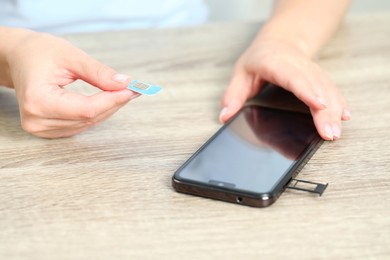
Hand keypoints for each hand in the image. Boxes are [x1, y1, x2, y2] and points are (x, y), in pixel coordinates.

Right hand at [5, 30, 137, 137]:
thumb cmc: (38, 53)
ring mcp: (41, 128)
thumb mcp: (70, 56)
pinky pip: (81, 125)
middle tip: (134, 89)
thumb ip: (98, 72)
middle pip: (89, 118)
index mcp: (38, 100)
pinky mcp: (48, 130)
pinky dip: (97, 113)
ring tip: (122, 92)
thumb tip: (124, 84)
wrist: (18, 59)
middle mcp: (37, 120)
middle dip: (114, 103)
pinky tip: (107, 100)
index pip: (87, 109)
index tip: (132, 90)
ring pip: (88, 123)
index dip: (113, 100)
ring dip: (108, 109)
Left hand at [219, 39, 350, 140]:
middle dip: (325, 111)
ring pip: (327, 90)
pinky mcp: (319, 78)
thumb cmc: (258, 59)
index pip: (294, 78)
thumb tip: (224, 116)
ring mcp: (311, 71)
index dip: (307, 91)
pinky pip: (332, 90)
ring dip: (335, 111)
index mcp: (276, 64)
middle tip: (329, 133)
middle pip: (316, 87)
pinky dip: (339, 103)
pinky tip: (344, 116)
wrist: (279, 41)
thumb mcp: (240, 74)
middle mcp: (298, 66)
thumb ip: (233, 95)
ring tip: (336, 132)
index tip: (319, 105)